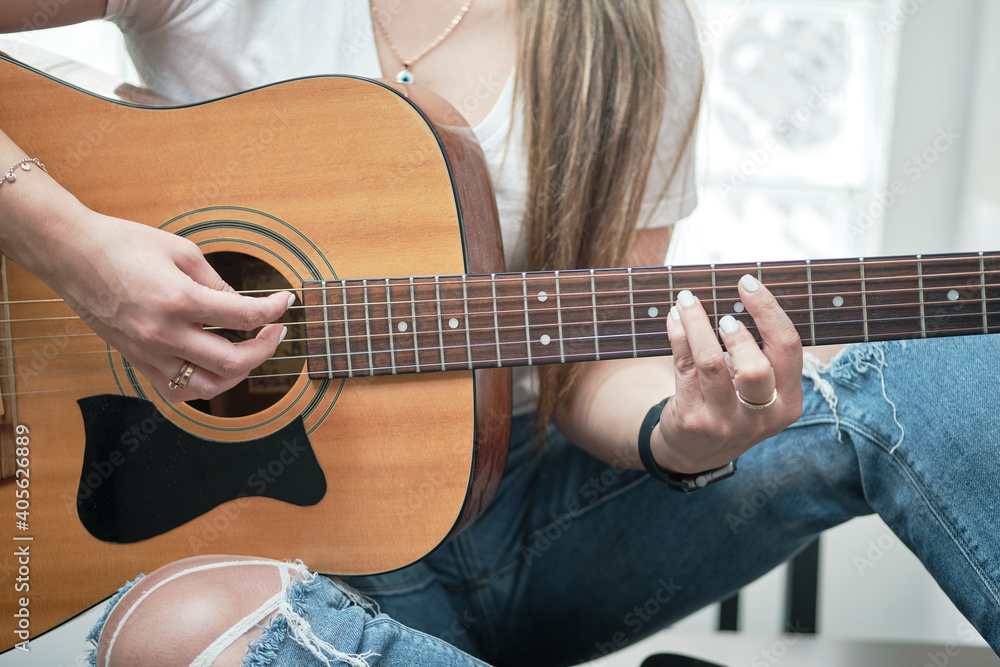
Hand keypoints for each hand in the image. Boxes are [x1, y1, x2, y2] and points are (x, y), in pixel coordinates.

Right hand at [41, 209, 291, 400]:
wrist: (70, 254)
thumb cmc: (123, 244)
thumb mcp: (182, 251)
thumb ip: (217, 283)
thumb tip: (242, 306)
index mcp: (179, 300)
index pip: (244, 316)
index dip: (274, 310)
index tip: (285, 302)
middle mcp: (164, 334)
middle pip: (233, 361)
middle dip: (265, 348)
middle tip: (274, 331)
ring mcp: (148, 353)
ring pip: (207, 387)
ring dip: (237, 374)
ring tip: (248, 352)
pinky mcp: (135, 361)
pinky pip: (176, 391)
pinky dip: (202, 386)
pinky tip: (213, 368)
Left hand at [653, 274, 802, 472]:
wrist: (695, 452)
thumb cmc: (732, 405)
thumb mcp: (759, 390)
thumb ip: (759, 352)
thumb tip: (743, 290)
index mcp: (788, 403)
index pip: (789, 349)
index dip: (768, 310)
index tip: (748, 283)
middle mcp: (761, 417)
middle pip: (756, 368)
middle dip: (738, 335)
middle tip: (722, 317)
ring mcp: (724, 421)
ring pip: (711, 364)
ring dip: (697, 325)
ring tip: (688, 302)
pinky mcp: (692, 420)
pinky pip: (684, 368)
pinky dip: (678, 335)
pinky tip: (675, 318)